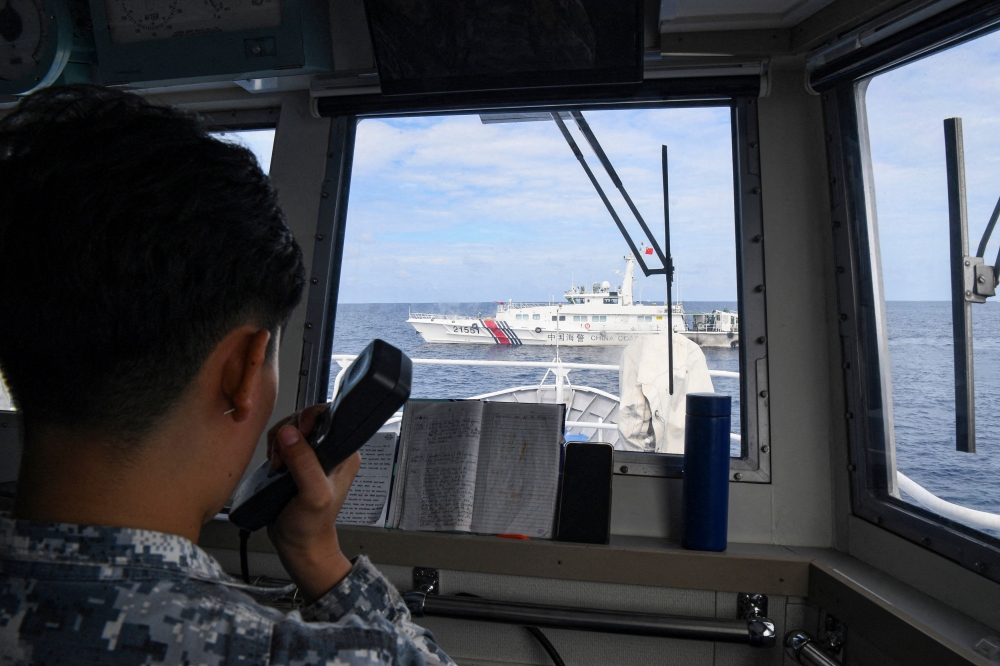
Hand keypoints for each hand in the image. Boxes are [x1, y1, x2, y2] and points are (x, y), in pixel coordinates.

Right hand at [265, 404, 359, 602]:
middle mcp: (331, 450)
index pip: (331, 416)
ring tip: (278, 463)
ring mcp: (313, 455)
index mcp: (345, 452)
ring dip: (279, 441)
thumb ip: (304, 462)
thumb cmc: (312, 526)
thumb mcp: (313, 495)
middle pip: (307, 419)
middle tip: (283, 455)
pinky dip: (274, 448)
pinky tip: (274, 465)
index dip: (310, 418)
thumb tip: (289, 433)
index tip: (297, 432)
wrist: (299, 546)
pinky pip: (282, 441)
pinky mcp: (296, 461)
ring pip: (292, 428)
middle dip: (290, 431)